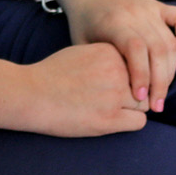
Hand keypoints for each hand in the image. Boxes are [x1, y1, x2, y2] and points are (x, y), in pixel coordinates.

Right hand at [23, 43, 149, 136]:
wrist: (30, 94)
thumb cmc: (52, 74)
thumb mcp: (83, 52)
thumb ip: (108, 57)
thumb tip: (130, 65)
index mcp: (111, 52)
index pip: (139, 64)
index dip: (131, 75)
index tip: (116, 83)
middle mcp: (116, 71)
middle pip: (144, 83)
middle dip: (135, 92)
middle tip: (116, 100)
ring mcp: (114, 96)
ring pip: (145, 103)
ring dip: (133, 108)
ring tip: (113, 109)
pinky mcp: (109, 120)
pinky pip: (139, 122)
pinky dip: (131, 122)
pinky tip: (114, 120)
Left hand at [59, 0, 175, 112]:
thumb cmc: (83, 24)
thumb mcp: (81, 44)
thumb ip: (98, 64)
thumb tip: (116, 95)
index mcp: (113, 21)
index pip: (135, 48)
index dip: (141, 75)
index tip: (140, 98)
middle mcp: (135, 12)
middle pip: (158, 49)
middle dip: (160, 82)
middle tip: (155, 106)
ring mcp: (150, 7)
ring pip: (170, 42)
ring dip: (170, 71)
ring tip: (161, 94)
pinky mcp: (159, 6)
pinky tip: (172, 59)